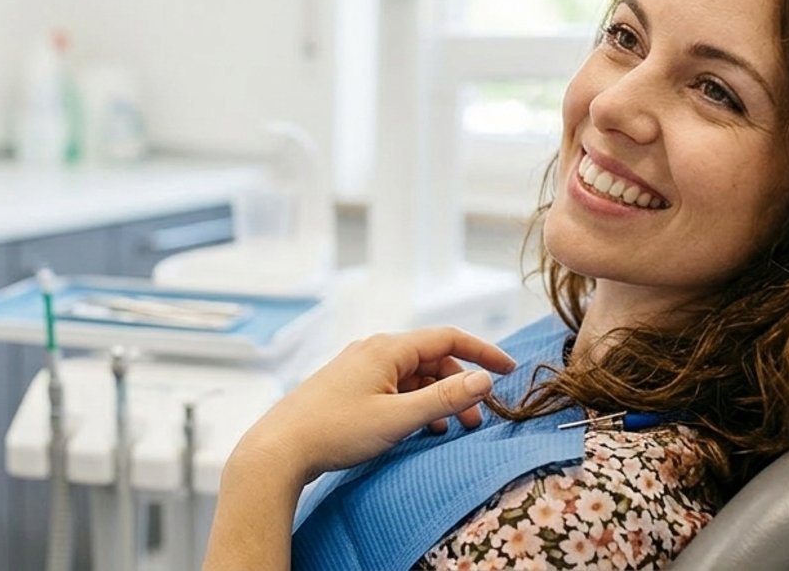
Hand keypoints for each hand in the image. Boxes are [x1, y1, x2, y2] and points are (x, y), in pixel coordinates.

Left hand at [231, 327, 516, 483]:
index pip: (448, 338)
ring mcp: (359, 368)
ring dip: (437, 399)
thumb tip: (483, 380)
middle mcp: (373, 351)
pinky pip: (393, 388)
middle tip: (477, 420)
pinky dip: (414, 404)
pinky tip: (419, 429)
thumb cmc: (335, 431)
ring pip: (412, 377)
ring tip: (449, 430)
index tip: (508, 371)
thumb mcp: (398, 418)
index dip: (483, 352)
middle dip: (459, 386)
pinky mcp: (349, 387)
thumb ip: (443, 398)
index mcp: (387, 349)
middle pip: (432, 359)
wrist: (280, 449)